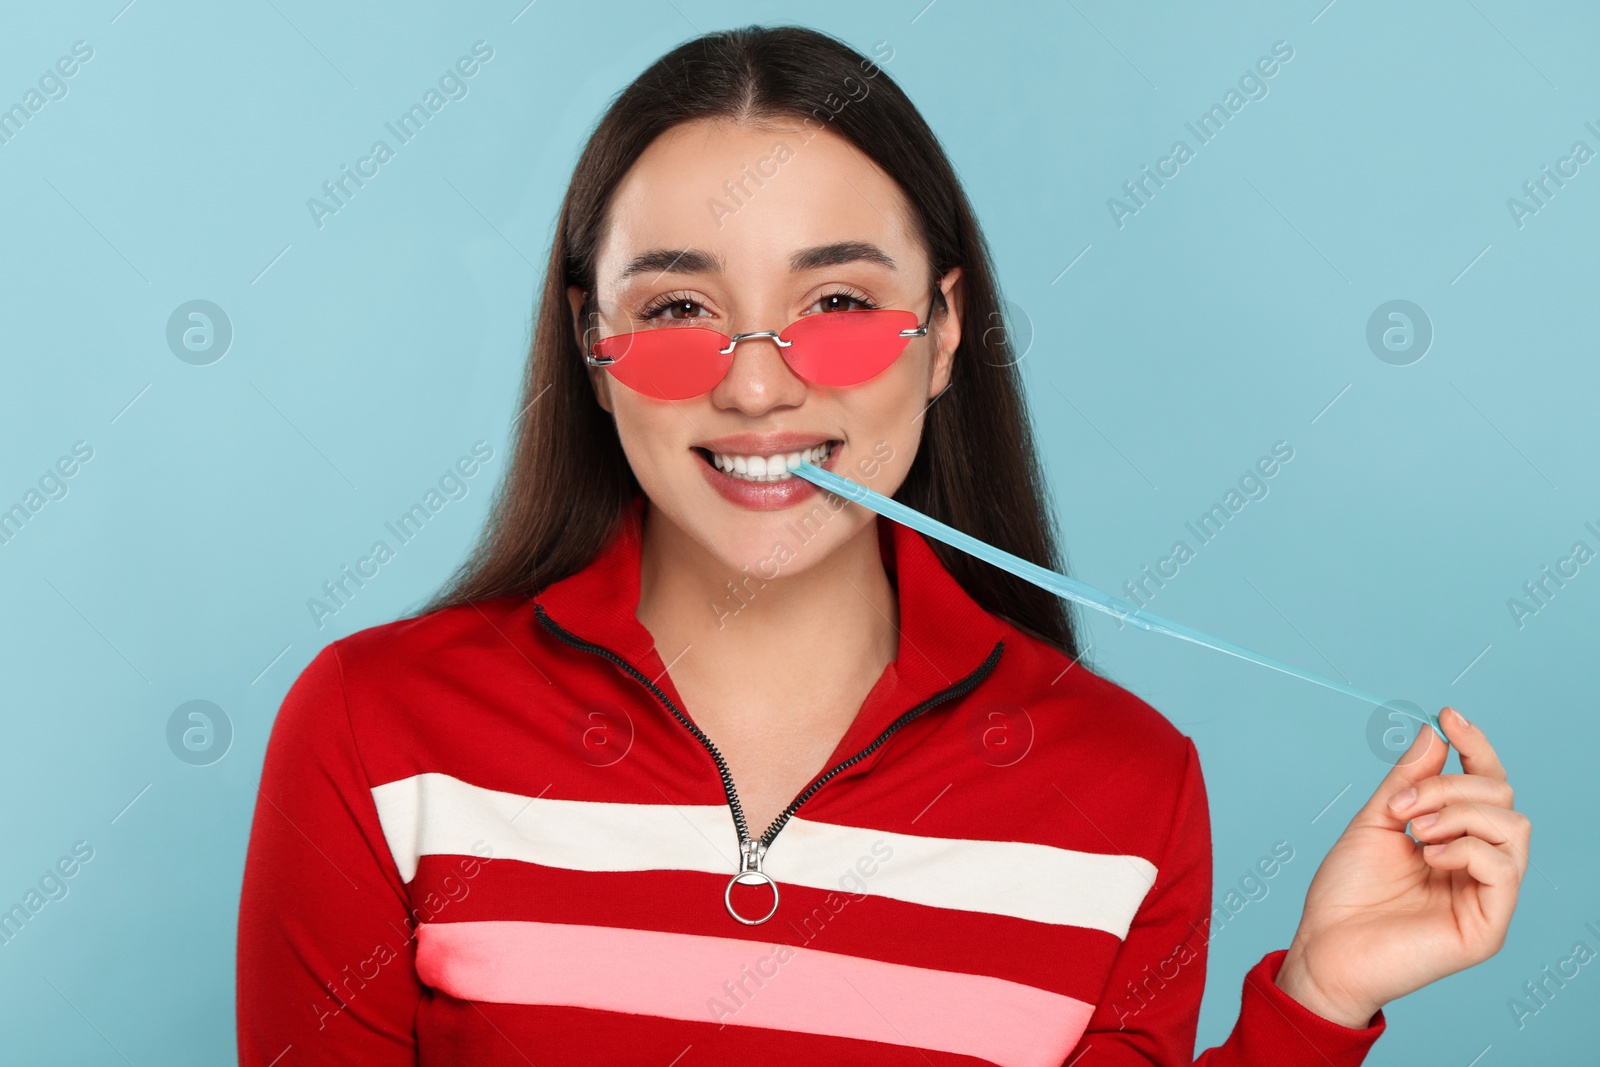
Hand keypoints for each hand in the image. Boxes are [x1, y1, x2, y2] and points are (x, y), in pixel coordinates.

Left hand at [1274, 706, 1530, 1026]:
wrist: (1324, 947)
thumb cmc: (1346, 893)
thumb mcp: (1376, 821)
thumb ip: (1408, 780)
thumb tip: (1435, 731)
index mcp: (1457, 839)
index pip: (1486, 784)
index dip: (1475, 746)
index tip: (1448, 715)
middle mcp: (1480, 865)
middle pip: (1502, 797)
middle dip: (1451, 785)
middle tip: (1403, 805)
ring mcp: (1489, 896)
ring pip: (1513, 825)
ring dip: (1458, 813)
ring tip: (1414, 831)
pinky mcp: (1489, 925)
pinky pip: (1503, 867)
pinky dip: (1466, 848)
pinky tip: (1429, 857)